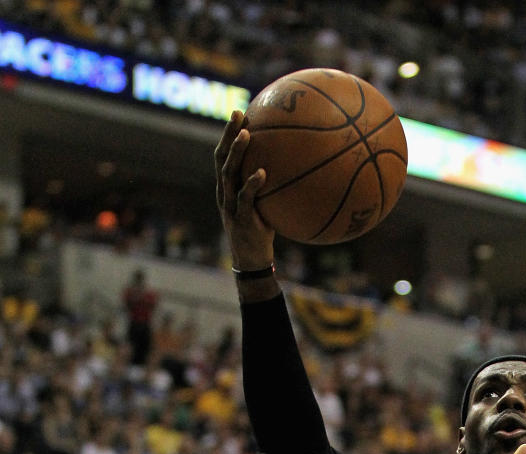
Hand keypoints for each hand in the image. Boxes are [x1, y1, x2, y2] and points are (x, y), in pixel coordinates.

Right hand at [214, 110, 274, 269]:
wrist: (252, 262)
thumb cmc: (261, 231)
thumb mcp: (265, 205)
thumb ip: (271, 186)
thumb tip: (295, 167)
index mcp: (227, 187)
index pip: (224, 154)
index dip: (228, 133)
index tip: (240, 112)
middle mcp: (224, 192)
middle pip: (221, 157)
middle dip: (228, 134)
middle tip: (237, 113)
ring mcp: (229, 205)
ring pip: (228, 173)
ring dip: (237, 152)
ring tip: (247, 134)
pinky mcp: (239, 219)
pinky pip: (244, 198)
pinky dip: (252, 185)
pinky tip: (263, 173)